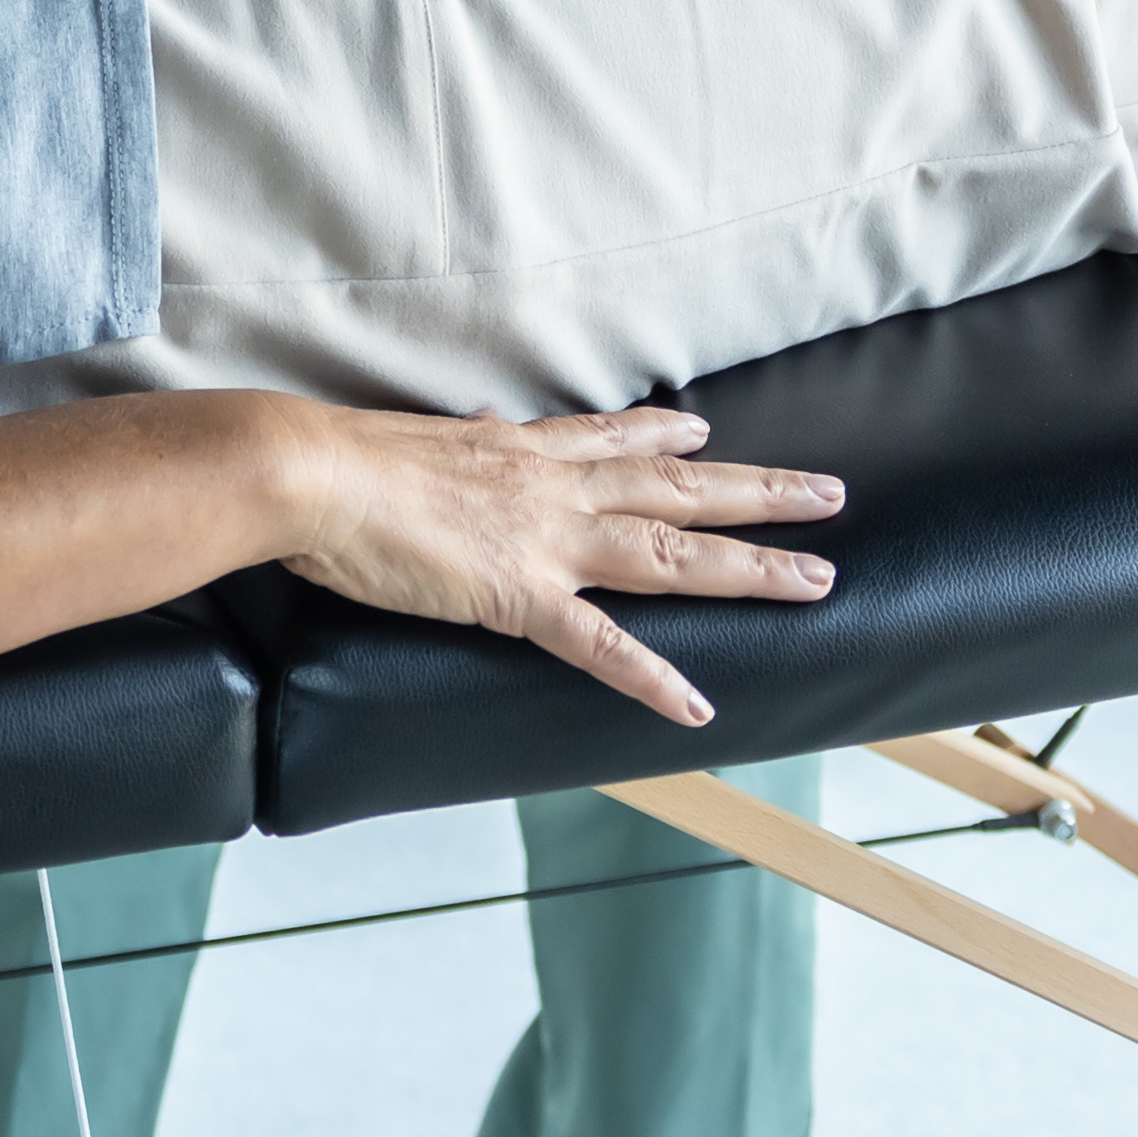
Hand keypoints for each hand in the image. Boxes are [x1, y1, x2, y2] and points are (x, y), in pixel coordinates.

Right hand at [269, 401, 844, 733]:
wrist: (309, 473)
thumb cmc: (338, 459)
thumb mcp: (411, 441)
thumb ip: (452, 447)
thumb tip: (466, 432)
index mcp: (519, 449)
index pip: (611, 437)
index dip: (665, 433)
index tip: (705, 427)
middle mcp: (551, 486)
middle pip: (678, 487)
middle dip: (759, 490)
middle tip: (828, 492)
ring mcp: (545, 540)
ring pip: (671, 552)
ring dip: (749, 566)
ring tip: (816, 579)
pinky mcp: (519, 595)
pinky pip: (600, 645)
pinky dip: (651, 678)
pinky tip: (695, 708)